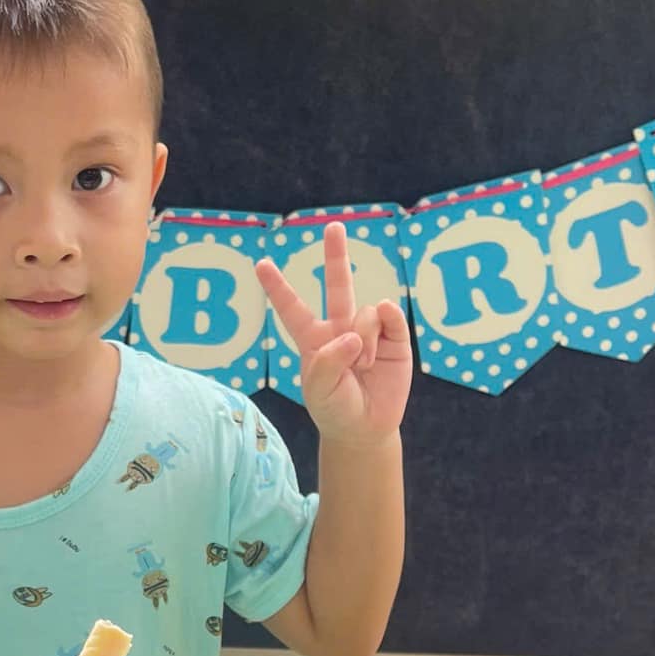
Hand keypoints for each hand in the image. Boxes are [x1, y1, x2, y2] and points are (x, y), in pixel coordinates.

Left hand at [256, 221, 411, 446]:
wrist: (366, 428)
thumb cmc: (335, 408)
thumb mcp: (319, 390)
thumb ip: (328, 360)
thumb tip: (354, 333)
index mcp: (313, 339)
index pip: (292, 308)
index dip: (277, 287)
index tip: (260, 264)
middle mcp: (340, 328)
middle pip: (338, 285)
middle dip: (336, 255)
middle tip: (333, 227)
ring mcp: (368, 330)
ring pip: (365, 311)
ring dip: (363, 341)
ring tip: (362, 367)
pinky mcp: (394, 337)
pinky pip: (389, 314)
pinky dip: (385, 326)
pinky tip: (380, 347)